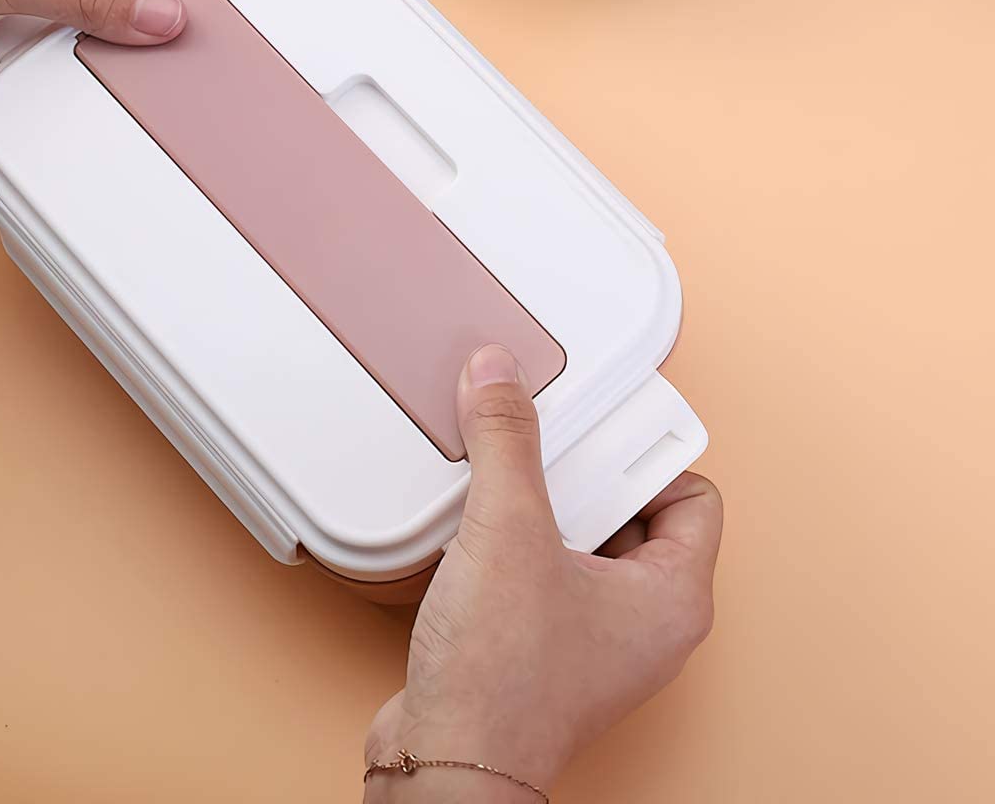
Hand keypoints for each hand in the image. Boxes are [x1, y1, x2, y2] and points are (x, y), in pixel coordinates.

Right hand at [364, 345, 721, 801]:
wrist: (445, 757)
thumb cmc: (504, 684)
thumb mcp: (509, 530)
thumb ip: (506, 441)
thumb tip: (501, 378)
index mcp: (672, 596)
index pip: (690, 491)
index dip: (643, 449)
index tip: (596, 419)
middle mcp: (643, 619)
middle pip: (629, 505)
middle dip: (581, 470)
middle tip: (542, 446)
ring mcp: (594, 634)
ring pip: (581, 536)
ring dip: (541, 502)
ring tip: (504, 481)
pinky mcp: (544, 641)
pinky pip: (542, 565)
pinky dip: (514, 539)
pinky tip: (477, 525)